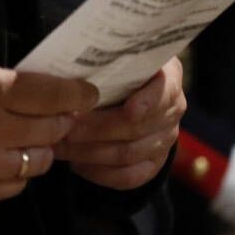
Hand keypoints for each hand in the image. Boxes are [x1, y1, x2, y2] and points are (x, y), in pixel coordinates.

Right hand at [0, 49, 96, 207]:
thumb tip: (33, 86)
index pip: (52, 95)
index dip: (77, 94)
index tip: (88, 94)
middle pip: (51, 129)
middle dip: (61, 120)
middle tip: (59, 113)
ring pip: (39, 161)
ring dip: (40, 147)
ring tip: (29, 137)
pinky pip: (17, 184)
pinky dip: (18, 171)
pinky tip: (6, 158)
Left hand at [57, 58, 184, 189]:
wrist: (135, 92)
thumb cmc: (120, 68)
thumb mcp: (118, 58)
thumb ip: (106, 62)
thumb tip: (71, 76)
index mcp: (168, 77)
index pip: (164, 91)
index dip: (148, 102)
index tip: (129, 110)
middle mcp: (173, 110)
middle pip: (136, 127)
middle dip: (96, 129)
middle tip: (65, 127)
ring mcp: (166, 139)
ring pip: (128, 154)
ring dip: (90, 152)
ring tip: (61, 146)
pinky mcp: (154, 164)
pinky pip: (129, 176)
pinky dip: (101, 174)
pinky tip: (77, 165)